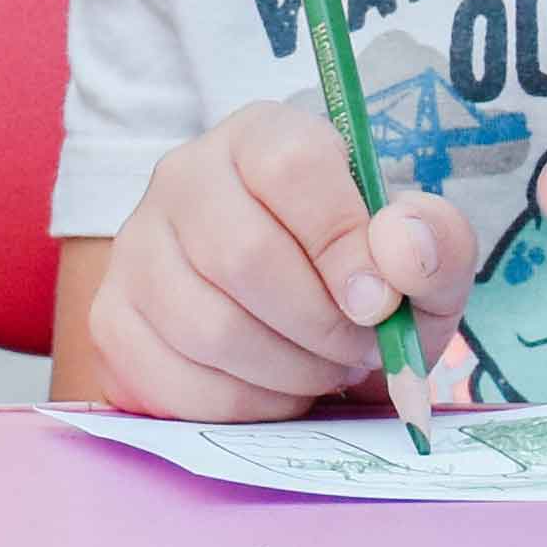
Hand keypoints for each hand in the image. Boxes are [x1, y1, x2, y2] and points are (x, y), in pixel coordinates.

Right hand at [80, 96, 477, 422]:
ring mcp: (134, 249)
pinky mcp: (111, 321)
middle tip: (356, 349)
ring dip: (290, 373)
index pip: (291, 168)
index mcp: (260, 138)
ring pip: (210, 328)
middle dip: (322, 327)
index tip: (381, 302)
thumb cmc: (354, 277)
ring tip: (320, 367)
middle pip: (245, 257)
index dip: (345, 243)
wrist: (289, 319)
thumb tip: (404, 251)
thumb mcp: (417, 257)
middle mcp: (182, 178)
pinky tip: (273, 390)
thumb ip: (435, 242)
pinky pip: (179, 386)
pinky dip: (247, 408)